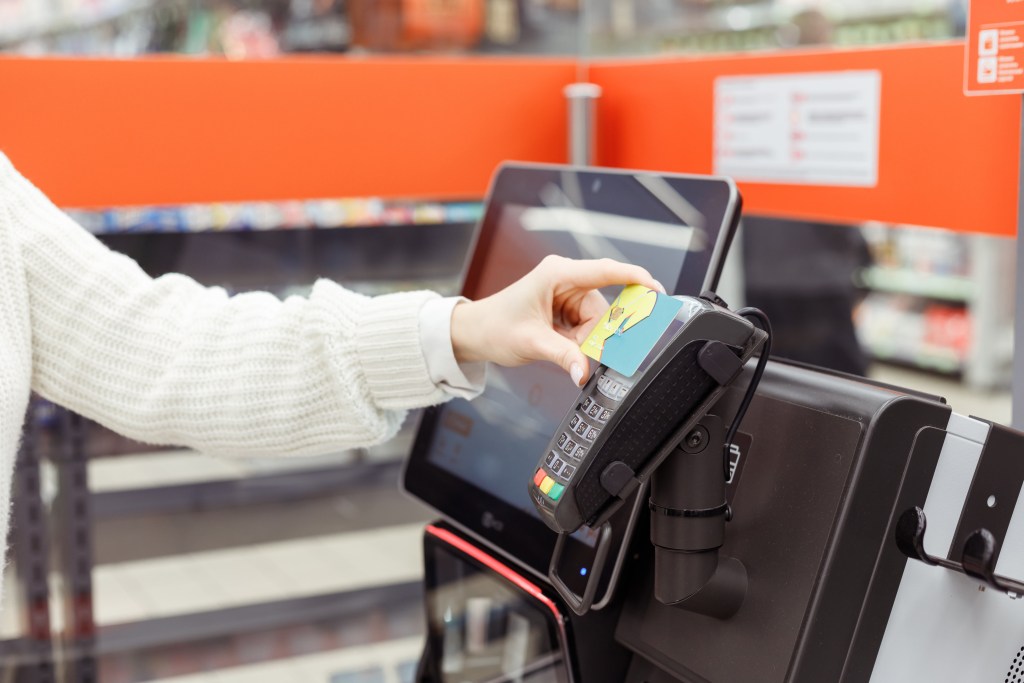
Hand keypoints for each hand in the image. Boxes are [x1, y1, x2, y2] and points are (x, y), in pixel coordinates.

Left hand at [450, 256, 664, 386]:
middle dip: (597, 333)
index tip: (656, 290)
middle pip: (602, 306)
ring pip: (596, 320)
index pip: (605, 271)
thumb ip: (563, 356)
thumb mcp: (532, 343)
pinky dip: (579, 340)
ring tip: (560, 347)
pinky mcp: (565, 306)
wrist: (475, 331)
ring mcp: (565, 292)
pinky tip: (561, 344)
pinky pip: (586, 325)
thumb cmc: (495, 326)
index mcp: (557, 274)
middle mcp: (564, 278)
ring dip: (585, 340)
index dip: (635, 278)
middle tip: (581, 349)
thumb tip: (584, 372)